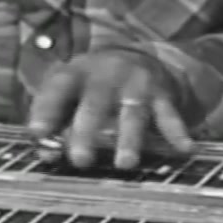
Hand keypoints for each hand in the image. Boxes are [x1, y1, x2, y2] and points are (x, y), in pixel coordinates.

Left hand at [28, 50, 193, 168]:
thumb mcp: (70, 92)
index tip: (37, 132)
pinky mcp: (162, 93)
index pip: (58, 89)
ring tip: (124, 164)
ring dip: (129, 138)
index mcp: (77, 72)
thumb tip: (43, 154)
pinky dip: (178, 133)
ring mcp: (137, 82)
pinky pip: (170, 115)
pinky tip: (185, 149)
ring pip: (132, 112)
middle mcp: (107, 74)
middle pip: (96, 102)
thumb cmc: (93, 85)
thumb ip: (55, 120)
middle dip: (87, 131)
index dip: (47, 110)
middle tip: (80, 159)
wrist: (138, 58)